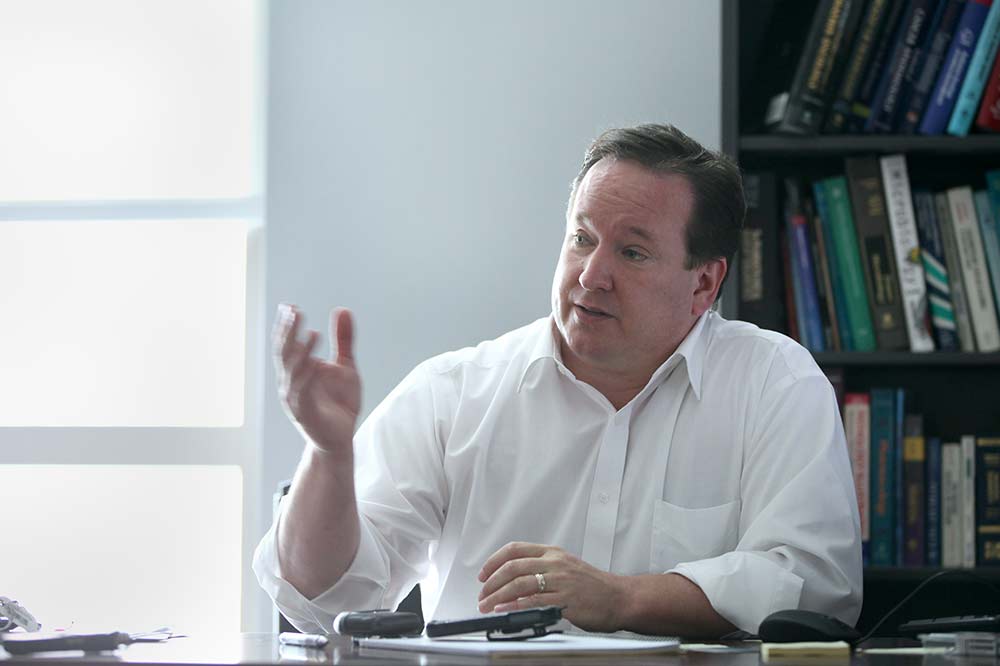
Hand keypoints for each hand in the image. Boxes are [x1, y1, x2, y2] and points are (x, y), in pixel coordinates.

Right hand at [273, 304, 360, 456]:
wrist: (340, 439)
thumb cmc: (339, 403)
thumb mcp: (346, 366)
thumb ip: (343, 339)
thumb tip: (343, 310)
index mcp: (296, 370)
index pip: (286, 344)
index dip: (286, 325)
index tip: (289, 306)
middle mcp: (290, 382)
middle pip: (285, 353)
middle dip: (288, 332)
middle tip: (294, 311)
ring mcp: (295, 398)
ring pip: (293, 371)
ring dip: (301, 352)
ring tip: (312, 333)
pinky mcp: (305, 413)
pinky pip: (304, 392)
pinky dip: (308, 377)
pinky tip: (316, 362)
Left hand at [477, 542, 627, 631]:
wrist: (619, 597)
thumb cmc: (593, 585)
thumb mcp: (566, 565)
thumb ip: (542, 566)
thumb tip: (513, 576)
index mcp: (552, 553)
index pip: (515, 549)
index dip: (494, 561)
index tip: (483, 574)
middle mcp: (554, 564)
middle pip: (513, 567)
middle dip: (491, 582)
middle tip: (482, 594)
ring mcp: (560, 581)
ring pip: (519, 584)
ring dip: (498, 596)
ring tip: (487, 605)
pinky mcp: (564, 600)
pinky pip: (534, 601)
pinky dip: (515, 606)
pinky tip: (505, 610)